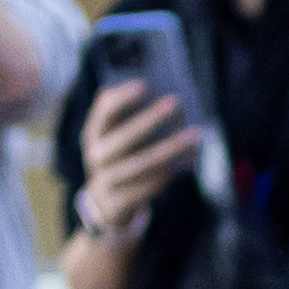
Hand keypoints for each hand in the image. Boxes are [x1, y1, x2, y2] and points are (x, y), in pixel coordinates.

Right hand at [79, 75, 195, 235]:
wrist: (104, 204)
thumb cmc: (118, 161)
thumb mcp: (113, 139)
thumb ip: (123, 116)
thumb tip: (145, 86)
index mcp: (93, 135)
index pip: (103, 113)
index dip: (121, 99)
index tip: (143, 84)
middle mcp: (96, 156)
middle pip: (123, 138)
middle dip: (149, 120)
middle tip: (175, 101)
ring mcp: (105, 181)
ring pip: (138, 165)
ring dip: (168, 149)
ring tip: (194, 135)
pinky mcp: (117, 203)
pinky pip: (142, 190)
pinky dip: (161, 178)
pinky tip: (181, 166)